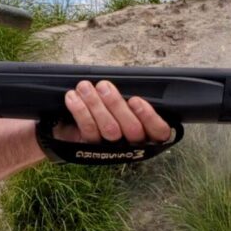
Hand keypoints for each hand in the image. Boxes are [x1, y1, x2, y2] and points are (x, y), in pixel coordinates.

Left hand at [54, 80, 170, 143]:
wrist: (70, 125)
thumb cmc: (104, 107)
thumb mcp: (121, 101)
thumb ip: (129, 96)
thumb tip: (127, 82)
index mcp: (146, 132)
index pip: (160, 132)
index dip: (150, 117)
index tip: (135, 99)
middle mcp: (131, 144)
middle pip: (132, 130)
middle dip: (117, 104)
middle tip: (103, 86)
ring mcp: (110, 148)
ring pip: (109, 129)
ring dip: (96, 104)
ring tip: (84, 87)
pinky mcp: (90, 148)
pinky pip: (88, 130)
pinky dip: (80, 110)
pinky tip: (73, 97)